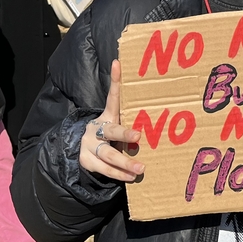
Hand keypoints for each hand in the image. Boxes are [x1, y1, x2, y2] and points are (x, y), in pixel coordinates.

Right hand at [80, 60, 143, 182]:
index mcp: (106, 115)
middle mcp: (96, 128)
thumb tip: (162, 108)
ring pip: (107, 154)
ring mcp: (89, 145)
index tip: (118, 64)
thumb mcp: (117, 123)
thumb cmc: (109, 135)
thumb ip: (133, 118)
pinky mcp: (87, 160)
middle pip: (111, 130)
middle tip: (138, 136)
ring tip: (140, 168)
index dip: (115, 80)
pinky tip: (131, 176)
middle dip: (124, 134)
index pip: (112, 96)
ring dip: (125, 162)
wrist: (80, 148)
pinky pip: (104, 169)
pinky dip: (118, 174)